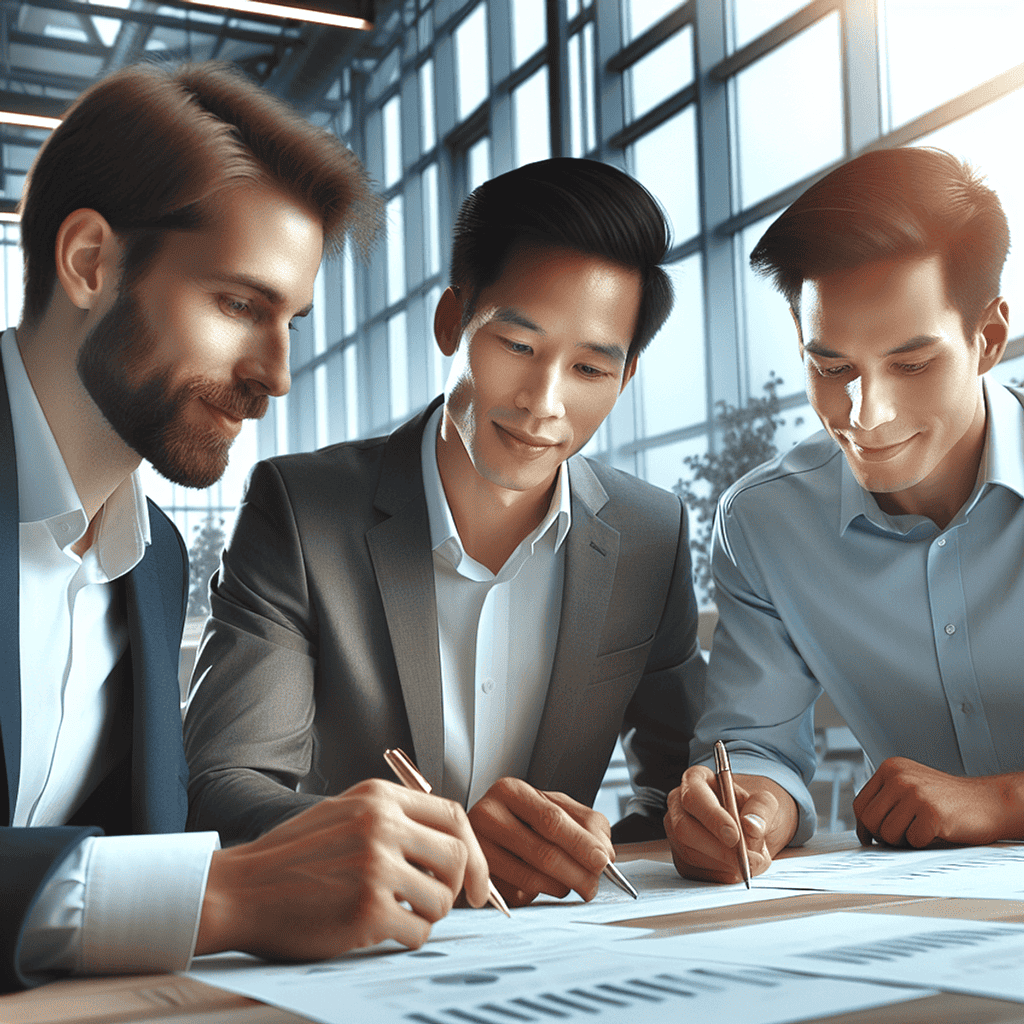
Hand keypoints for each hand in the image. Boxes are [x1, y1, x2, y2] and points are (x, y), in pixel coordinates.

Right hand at [196, 778, 490, 958]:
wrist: (239, 890)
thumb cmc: (290, 858)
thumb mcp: (344, 813)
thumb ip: (392, 818)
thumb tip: (446, 843)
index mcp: (378, 798)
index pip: (453, 815)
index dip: (474, 849)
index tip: (477, 879)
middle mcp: (382, 825)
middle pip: (458, 855)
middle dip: (457, 886)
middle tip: (439, 902)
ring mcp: (376, 867)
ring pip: (442, 898)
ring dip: (428, 914)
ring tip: (399, 914)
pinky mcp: (367, 909)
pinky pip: (418, 931)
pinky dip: (408, 937)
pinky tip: (381, 930)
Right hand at [467, 777, 612, 907]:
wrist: (490, 835)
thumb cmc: (527, 821)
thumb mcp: (557, 808)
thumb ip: (587, 823)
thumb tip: (604, 853)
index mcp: (510, 791)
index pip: (551, 819)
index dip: (580, 843)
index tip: (602, 861)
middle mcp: (486, 815)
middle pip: (542, 851)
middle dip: (577, 873)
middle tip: (593, 886)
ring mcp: (477, 849)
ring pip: (530, 878)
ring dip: (560, 888)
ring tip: (570, 885)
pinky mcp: (477, 878)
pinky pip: (516, 895)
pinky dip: (537, 896)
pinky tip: (542, 886)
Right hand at [664, 766, 797, 883]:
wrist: (750, 827)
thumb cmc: (752, 809)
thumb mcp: (765, 801)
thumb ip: (761, 809)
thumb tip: (751, 825)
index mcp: (695, 780)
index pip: (693, 797)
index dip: (712, 818)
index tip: (735, 836)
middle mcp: (679, 805)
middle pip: (684, 829)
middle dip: (719, 849)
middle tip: (750, 859)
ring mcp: (676, 833)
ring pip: (690, 854)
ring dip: (725, 865)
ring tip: (753, 861)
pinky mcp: (681, 858)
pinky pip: (695, 872)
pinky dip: (721, 875)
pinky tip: (738, 868)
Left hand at [854, 757, 1023, 847]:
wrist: (988, 801)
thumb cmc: (948, 800)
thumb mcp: (910, 786)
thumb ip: (886, 800)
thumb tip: (863, 829)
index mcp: (890, 768)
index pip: (860, 804)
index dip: (864, 827)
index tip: (870, 837)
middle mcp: (899, 777)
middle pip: (869, 820)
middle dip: (883, 836)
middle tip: (902, 837)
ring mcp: (915, 793)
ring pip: (887, 833)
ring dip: (903, 841)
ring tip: (921, 830)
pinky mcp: (931, 813)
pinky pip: (912, 841)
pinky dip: (924, 843)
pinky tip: (936, 831)